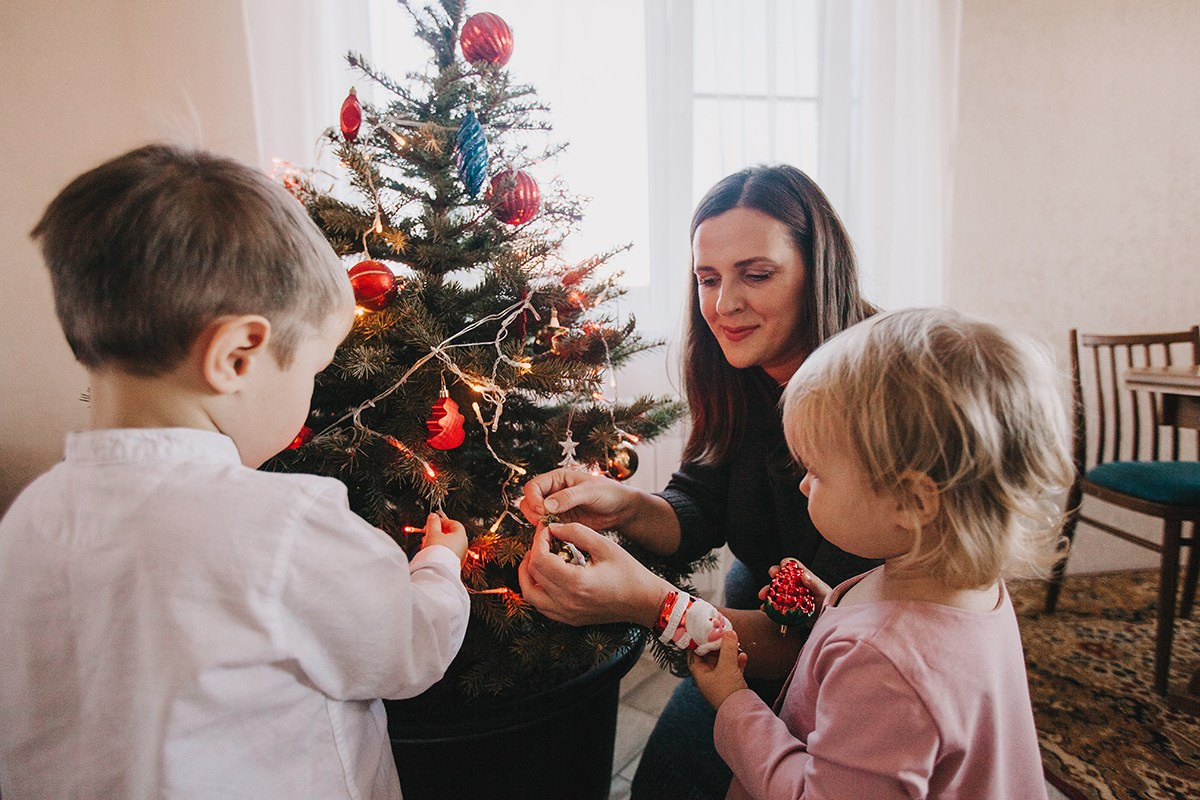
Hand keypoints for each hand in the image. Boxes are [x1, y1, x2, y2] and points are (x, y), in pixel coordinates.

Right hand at [420, 511, 467, 561]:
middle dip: (438, 532)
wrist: (437, 572)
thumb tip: (433, 516)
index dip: (442, 521)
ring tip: (426, 542)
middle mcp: (463, 546)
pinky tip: (430, 552)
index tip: (432, 521)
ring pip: (448, 545)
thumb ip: (433, 522)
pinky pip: (447, 554)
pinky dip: (439, 551)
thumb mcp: (432, 533)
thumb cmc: (437, 552)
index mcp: (461, 536)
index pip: (454, 523)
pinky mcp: (453, 565)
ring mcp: (459, 556)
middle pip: (451, 534)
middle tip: (427, 532)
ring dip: (437, 542)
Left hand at [517, 520, 672, 626]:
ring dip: (528, 574)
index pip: (540, 559)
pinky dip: (536, 589)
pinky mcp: (569, 619)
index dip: (538, 540)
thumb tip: (553, 528)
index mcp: (575, 583)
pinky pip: (541, 606)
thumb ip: (576, 532)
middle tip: (543, 539)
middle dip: (533, 552)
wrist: (644, 601)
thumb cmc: (628, 573)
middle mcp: (566, 602)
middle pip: (532, 575)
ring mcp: (566, 614)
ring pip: (530, 595)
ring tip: (537, 557)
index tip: (546, 529)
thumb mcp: (604, 545)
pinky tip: (545, 576)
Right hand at [519, 469, 637, 530]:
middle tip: (546, 522)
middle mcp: (553, 492)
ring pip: (533, 516)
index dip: (533, 499)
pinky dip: (546, 532)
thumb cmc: (608, 493)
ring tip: (551, 529)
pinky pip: (545, 527)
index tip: (543, 511)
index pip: (532, 486)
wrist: (620, 510)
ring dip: (538, 523)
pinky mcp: (560, 522)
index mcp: (557, 479)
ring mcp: (555, 508)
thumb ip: (569, 497)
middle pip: (528, 501)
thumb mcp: (590, 491)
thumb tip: (547, 505)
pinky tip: (556, 536)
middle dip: (533, 513)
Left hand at [689, 630, 748, 709]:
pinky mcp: (731, 686)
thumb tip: (728, 632)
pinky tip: (743, 656)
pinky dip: (737, 662)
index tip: (702, 632)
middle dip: (716, 646)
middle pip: (709, 658)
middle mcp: (708, 679)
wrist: (741, 711)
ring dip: (728, 653)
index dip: (697, 643)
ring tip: (734, 643)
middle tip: (721, 635)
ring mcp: (720, 683)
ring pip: (722, 663)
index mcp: (700, 674)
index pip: (694, 655)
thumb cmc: (727, 691)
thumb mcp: (727, 666)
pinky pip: (733, 670)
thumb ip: (727, 648)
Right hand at [757, 559, 831, 608]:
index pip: (793, 566)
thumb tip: (804, 575)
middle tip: (771, 577)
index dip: (786, 563)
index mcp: (803, 578)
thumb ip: (815, 583)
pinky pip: (775, 606)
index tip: (782, 566)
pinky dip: (768, 607)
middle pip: (781, 576)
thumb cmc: (829, 603)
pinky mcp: (788, 609)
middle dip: (773, 575)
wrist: (829, 621)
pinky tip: (764, 609)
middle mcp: (795, 586)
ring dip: (767, 591)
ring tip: (762, 595)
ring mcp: (790, 597)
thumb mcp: (823, 592)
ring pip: (775, 591)